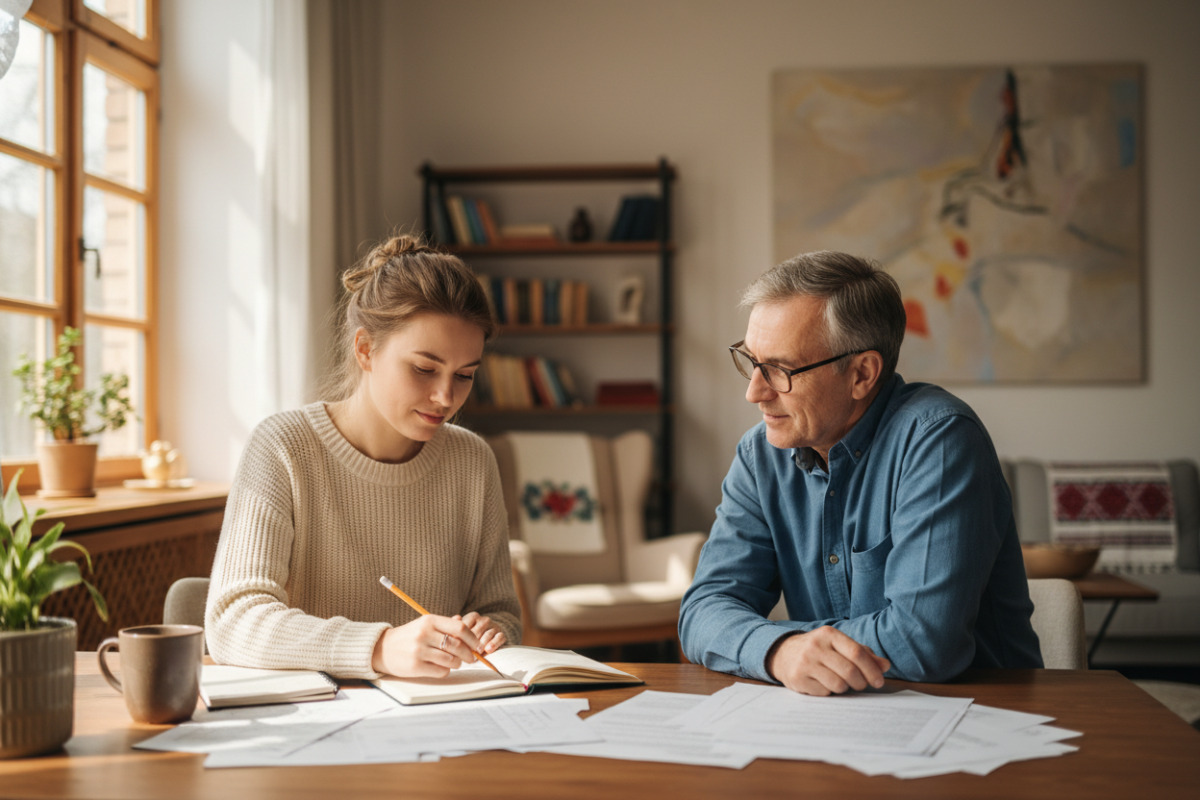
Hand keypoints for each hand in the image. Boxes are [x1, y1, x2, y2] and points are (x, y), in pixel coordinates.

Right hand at [371, 614, 483, 677]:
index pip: (459, 628)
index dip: (472, 638)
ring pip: (451, 660)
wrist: (382, 649)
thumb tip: (465, 625)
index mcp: (429, 621)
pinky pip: (441, 671)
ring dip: (457, 663)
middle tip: (471, 658)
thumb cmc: (408, 636)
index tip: (477, 646)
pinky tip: (442, 667)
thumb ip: (445, 625)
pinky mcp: (415, 666)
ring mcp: (419, 650)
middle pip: (457, 645)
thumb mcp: (424, 624)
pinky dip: (446, 671)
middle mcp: (424, 634)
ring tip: (455, 663)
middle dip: (468, 654)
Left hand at [458, 611, 505, 654]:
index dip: (461, 637)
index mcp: (473, 617)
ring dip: (482, 643)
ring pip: (488, 634)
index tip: (456, 646)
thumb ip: (456, 629)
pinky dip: (494, 643)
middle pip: (477, 631)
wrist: (489, 638)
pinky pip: (499, 637)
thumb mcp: (463, 632)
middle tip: (466, 652)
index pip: (466, 625)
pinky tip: (488, 649)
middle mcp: (484, 620)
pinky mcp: (501, 633)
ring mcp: (494, 626)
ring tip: (477, 652)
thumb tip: (453, 623)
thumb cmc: (471, 637)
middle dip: (471, 642)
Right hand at [766, 626, 890, 695]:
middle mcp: (815, 646)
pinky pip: (824, 693)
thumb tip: (885, 666)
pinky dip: (829, 692)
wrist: (783, 654)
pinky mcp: (797, 679)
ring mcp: (804, 663)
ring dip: (844, 688)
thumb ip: (862, 654)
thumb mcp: (838, 646)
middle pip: (849, 671)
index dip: (872, 669)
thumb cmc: (819, 650)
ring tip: (840, 682)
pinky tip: (823, 684)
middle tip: (861, 685)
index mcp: (828, 634)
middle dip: (861, 682)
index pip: (856, 652)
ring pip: (838, 684)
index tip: (879, 681)